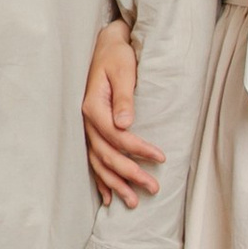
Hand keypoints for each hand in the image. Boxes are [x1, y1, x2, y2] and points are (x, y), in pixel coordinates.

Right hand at [84, 17, 163, 208]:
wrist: (105, 46)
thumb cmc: (116, 56)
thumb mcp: (123, 70)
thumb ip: (123, 97)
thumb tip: (126, 124)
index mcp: (93, 106)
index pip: (117, 135)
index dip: (138, 149)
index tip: (161, 158)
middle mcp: (87, 121)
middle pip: (106, 154)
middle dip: (129, 174)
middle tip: (152, 188)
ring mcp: (87, 128)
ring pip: (98, 162)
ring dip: (115, 183)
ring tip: (132, 202)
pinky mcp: (92, 130)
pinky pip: (93, 159)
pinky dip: (100, 179)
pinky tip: (108, 197)